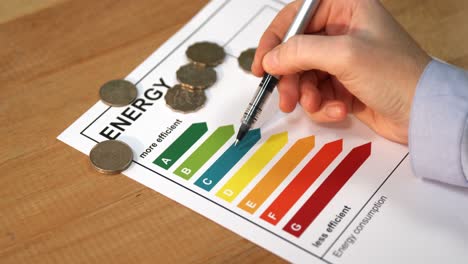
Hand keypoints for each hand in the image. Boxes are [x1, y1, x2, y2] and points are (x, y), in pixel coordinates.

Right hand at [252, 0, 430, 143]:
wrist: (422, 114)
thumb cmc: (395, 74)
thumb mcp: (345, 55)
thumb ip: (301, 52)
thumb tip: (270, 59)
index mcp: (345, 8)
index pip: (296, 17)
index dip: (275, 40)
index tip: (262, 65)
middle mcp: (342, 31)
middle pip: (295, 50)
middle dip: (290, 77)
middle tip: (286, 97)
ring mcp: (342, 59)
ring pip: (303, 75)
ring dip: (307, 95)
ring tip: (319, 105)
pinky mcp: (342, 84)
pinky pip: (316, 92)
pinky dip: (323, 105)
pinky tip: (340, 110)